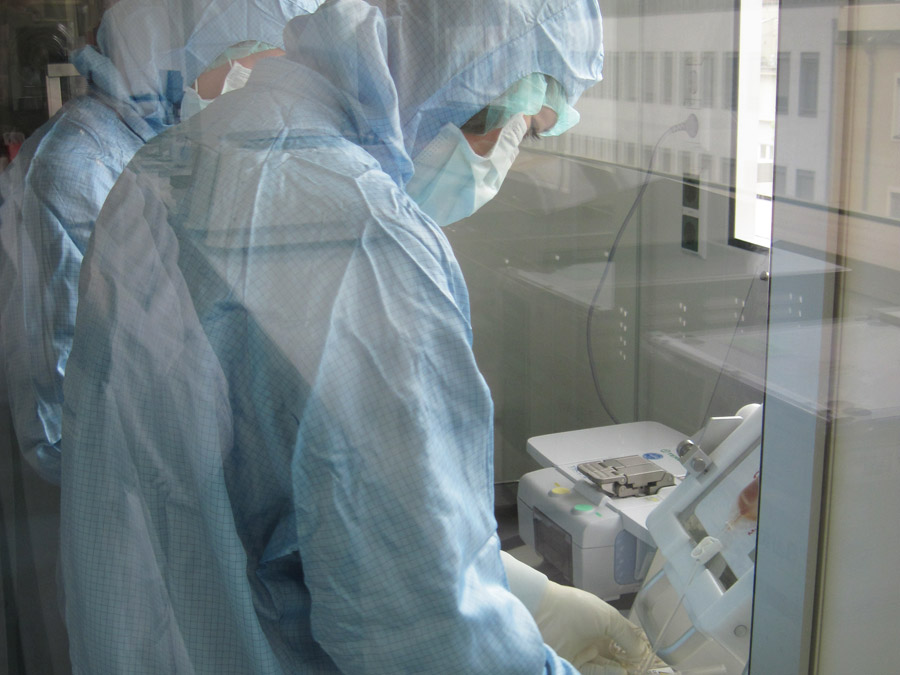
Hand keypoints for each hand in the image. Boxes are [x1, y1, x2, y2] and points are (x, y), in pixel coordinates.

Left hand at [533, 581, 652, 671]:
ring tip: (636, 671)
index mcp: (600, 620)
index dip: (637, 646)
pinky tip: (621, 672)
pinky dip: (608, 673)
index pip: (622, 636)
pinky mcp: (572, 664)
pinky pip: (593, 672)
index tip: (651, 656)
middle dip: (630, 662)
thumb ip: (626, 635)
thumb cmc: (575, 608)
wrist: (542, 613)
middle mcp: (592, 637)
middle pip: (615, 653)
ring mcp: (582, 652)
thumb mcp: (607, 616)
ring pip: (606, 665)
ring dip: (620, 670)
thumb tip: (641, 652)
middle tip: (646, 668)